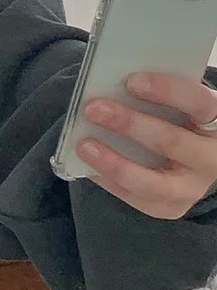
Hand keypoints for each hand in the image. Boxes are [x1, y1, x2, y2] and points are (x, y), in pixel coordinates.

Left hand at [77, 73, 216, 218]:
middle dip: (129, 124)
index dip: (167, 91)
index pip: (199, 103)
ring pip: (153, 182)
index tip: (132, 81)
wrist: (192, 159)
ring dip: (114, 163)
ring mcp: (194, 187)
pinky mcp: (174, 207)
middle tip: (94, 109)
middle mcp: (211, 157)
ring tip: (84, 145)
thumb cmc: (178, 120)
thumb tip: (110, 86)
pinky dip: (110, 181)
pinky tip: (89, 166)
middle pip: (171, 142)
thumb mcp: (178, 105)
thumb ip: (155, 97)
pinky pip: (137, 198)